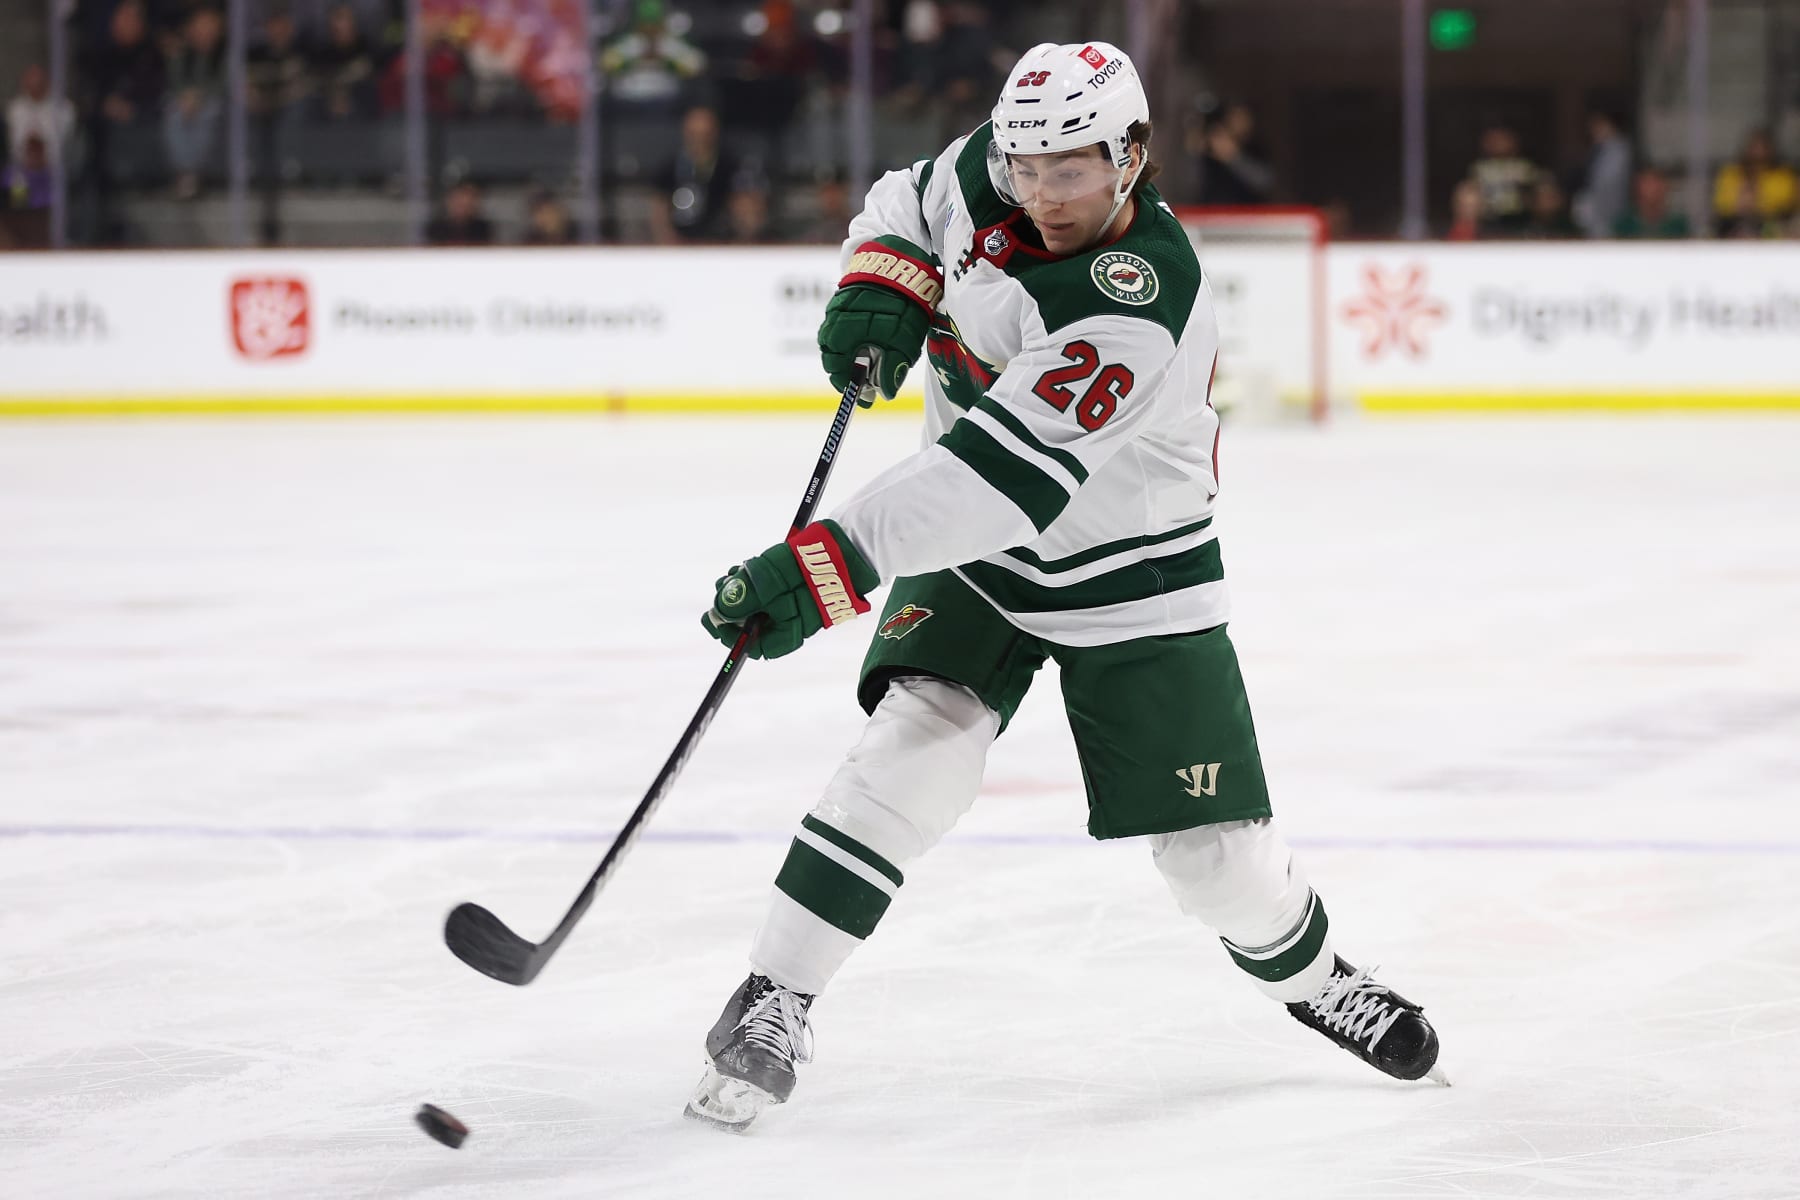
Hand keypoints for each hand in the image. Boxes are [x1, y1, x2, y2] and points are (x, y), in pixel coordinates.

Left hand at [701, 520, 879, 659]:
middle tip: (720, 588)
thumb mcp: (772, 579)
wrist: (852, 542)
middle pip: (755, 625)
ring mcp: (799, 603)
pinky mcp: (800, 586)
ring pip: (761, 606)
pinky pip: (771, 592)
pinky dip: (756, 583)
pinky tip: (746, 568)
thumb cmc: (814, 563)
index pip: (755, 646)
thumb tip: (717, 611)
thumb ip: (744, 596)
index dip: (730, 635)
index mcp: (793, 630)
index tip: (712, 617)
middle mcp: (795, 622)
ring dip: (741, 592)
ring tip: (732, 574)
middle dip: (732, 609)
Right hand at [820, 235, 943, 404]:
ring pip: (836, 340)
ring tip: (871, 365)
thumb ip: (892, 367)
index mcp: (845, 330)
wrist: (902, 255)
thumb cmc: (904, 298)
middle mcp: (835, 318)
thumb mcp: (904, 338)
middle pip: (833, 355)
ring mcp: (838, 306)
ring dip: (850, 356)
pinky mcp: (844, 296)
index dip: (848, 386)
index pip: (836, 367)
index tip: (863, 400)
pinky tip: (869, 342)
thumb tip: (884, 393)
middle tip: (867, 386)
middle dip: (848, 372)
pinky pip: (842, 325)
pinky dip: (852, 339)